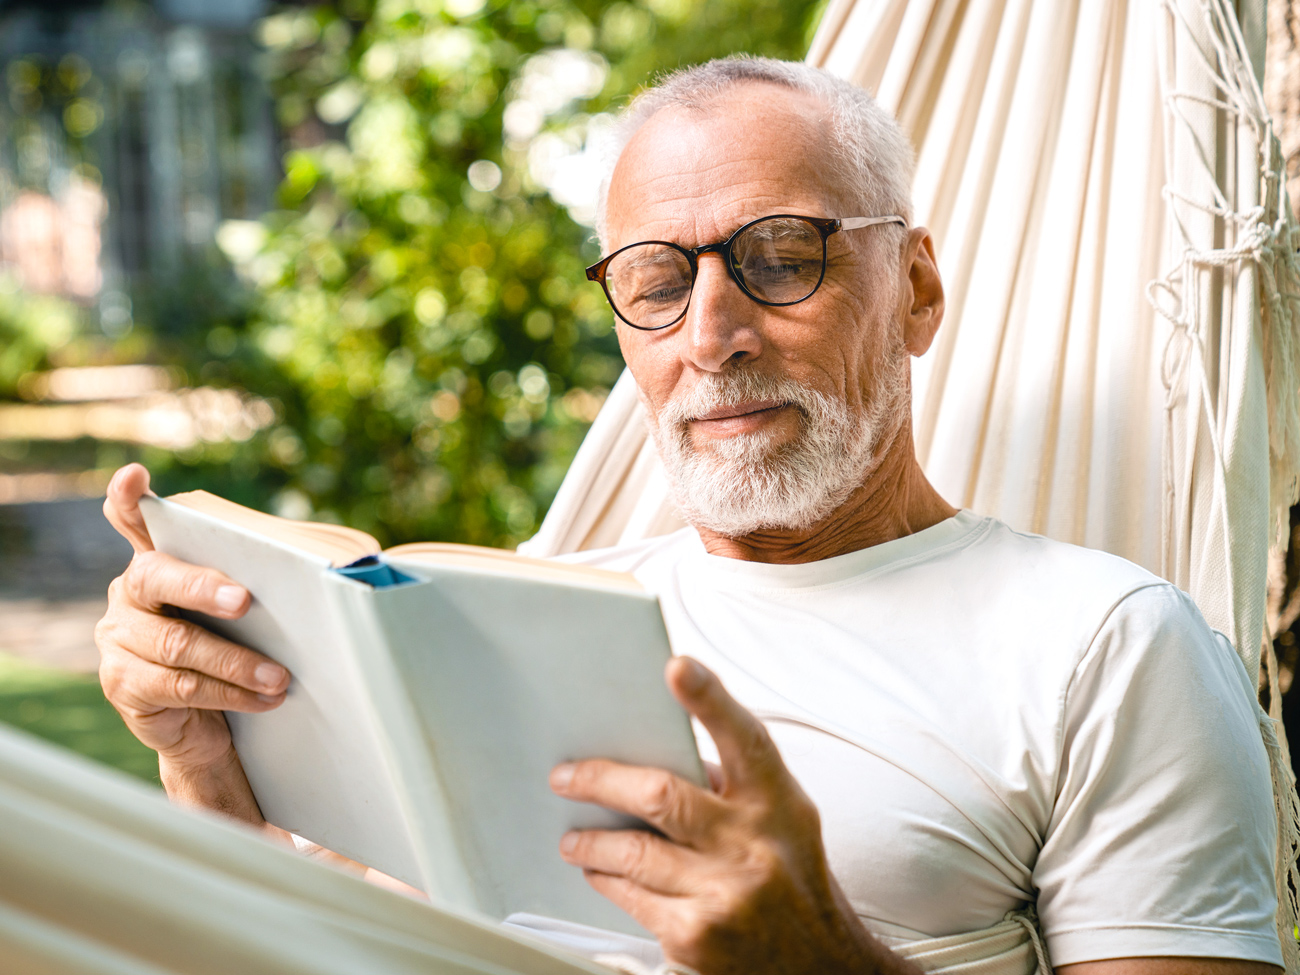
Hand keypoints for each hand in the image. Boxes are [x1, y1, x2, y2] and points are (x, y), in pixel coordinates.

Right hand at [96, 464, 290, 821]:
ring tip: (280, 676)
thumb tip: (353, 559)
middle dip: (202, 586)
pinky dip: (229, 692)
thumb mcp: (254, 613)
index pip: (133, 521)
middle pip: (155, 576)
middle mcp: (129, 594)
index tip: (137, 476)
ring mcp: (118, 640)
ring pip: (177, 644)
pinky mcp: (123, 686)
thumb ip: (271, 577)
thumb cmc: (241, 651)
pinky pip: (180, 687)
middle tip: (245, 600)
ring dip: (236, 661)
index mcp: (159, 561)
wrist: (213, 728)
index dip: (128, 498)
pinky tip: (265, 698)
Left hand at [549, 657, 910, 974]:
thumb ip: (730, 783)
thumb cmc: (789, 876)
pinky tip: (598, 872)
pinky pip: (630, 897)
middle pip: (661, 796)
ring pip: (632, 853)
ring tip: (573, 837)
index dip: (709, 699)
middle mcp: (752, 845)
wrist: (819, 966)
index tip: (677, 666)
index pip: (743, 738)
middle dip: (601, 780)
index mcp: (776, 801)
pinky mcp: (696, 937)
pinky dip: (606, 880)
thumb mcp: (781, 818)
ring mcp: (724, 894)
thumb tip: (650, 749)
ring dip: (590, 842)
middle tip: (565, 776)